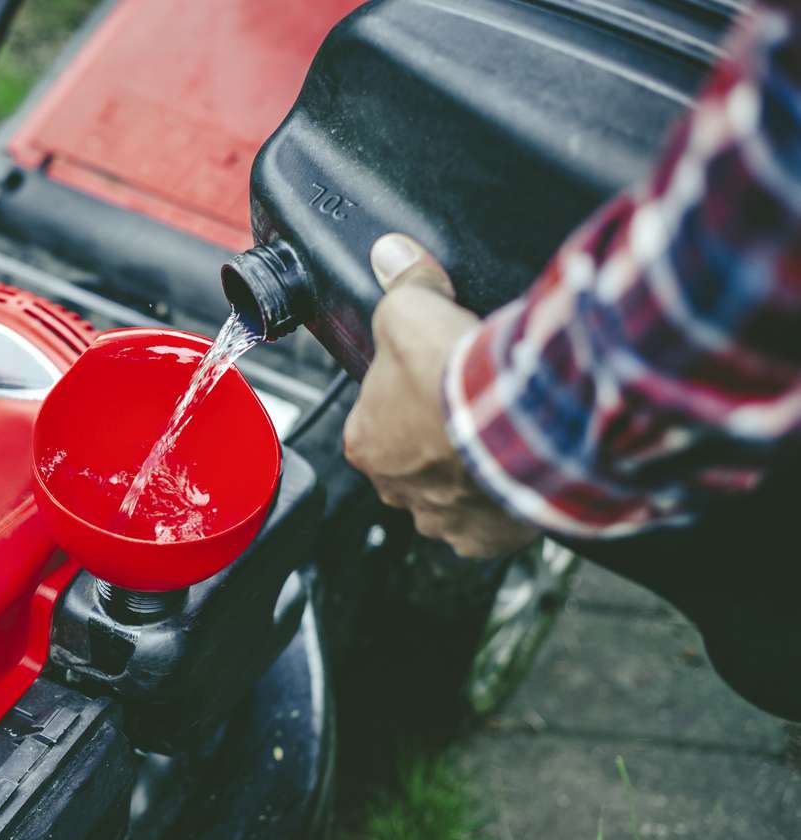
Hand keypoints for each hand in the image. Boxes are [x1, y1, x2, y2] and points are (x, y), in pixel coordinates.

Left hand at [342, 234, 538, 558]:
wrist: (521, 420)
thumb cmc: (455, 375)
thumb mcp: (410, 309)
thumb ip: (400, 283)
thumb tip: (392, 255)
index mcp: (363, 443)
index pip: (375, 416)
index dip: (406, 392)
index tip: (435, 377)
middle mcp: (394, 490)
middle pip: (412, 458)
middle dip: (437, 436)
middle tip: (469, 406)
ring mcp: (440, 519)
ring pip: (449, 493)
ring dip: (469, 471)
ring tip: (496, 438)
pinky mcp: (485, 539)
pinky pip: (489, 523)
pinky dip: (503, 501)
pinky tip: (517, 473)